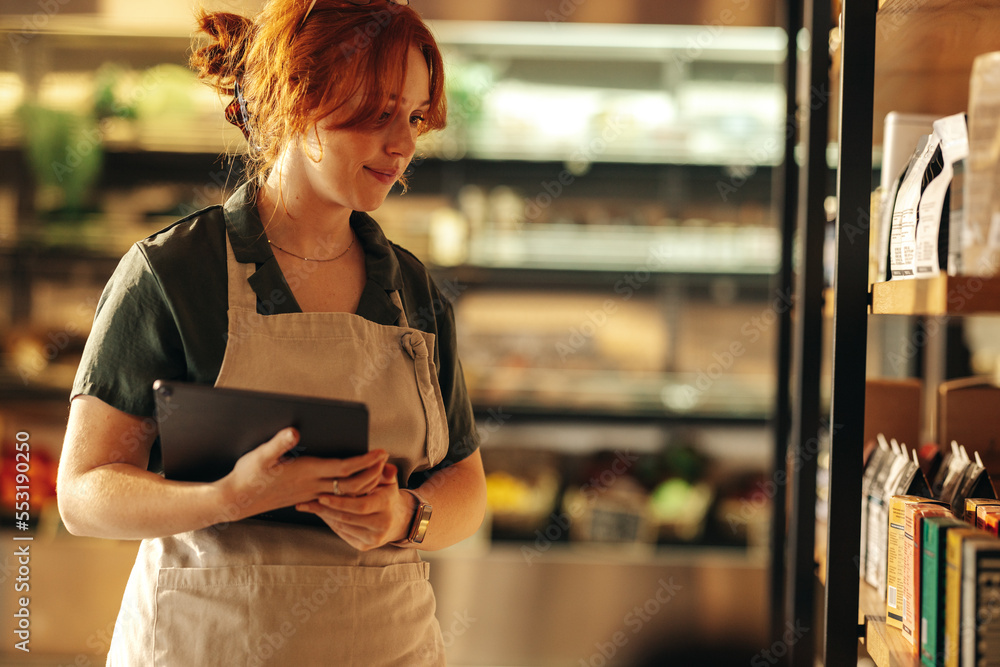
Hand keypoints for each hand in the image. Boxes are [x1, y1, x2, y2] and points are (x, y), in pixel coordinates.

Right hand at [214, 427, 387, 521]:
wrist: (236, 501)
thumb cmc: (247, 476)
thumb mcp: (260, 455)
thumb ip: (279, 443)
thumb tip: (293, 431)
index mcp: (307, 472)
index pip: (344, 469)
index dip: (365, 461)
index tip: (381, 452)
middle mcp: (312, 485)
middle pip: (352, 483)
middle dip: (372, 472)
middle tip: (386, 460)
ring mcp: (310, 494)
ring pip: (345, 493)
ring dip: (364, 482)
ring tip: (376, 470)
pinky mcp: (305, 498)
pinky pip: (335, 497)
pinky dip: (349, 492)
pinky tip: (353, 487)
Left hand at [295, 463, 416, 550]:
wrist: (397, 520)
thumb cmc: (386, 495)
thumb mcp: (388, 481)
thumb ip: (383, 469)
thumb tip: (383, 459)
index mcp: (386, 505)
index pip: (360, 506)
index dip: (340, 503)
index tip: (322, 496)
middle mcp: (382, 524)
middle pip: (348, 518)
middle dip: (327, 510)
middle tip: (309, 501)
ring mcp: (373, 538)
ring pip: (343, 527)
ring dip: (325, 516)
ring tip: (311, 505)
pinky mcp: (364, 546)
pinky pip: (343, 534)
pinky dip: (331, 523)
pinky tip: (322, 514)